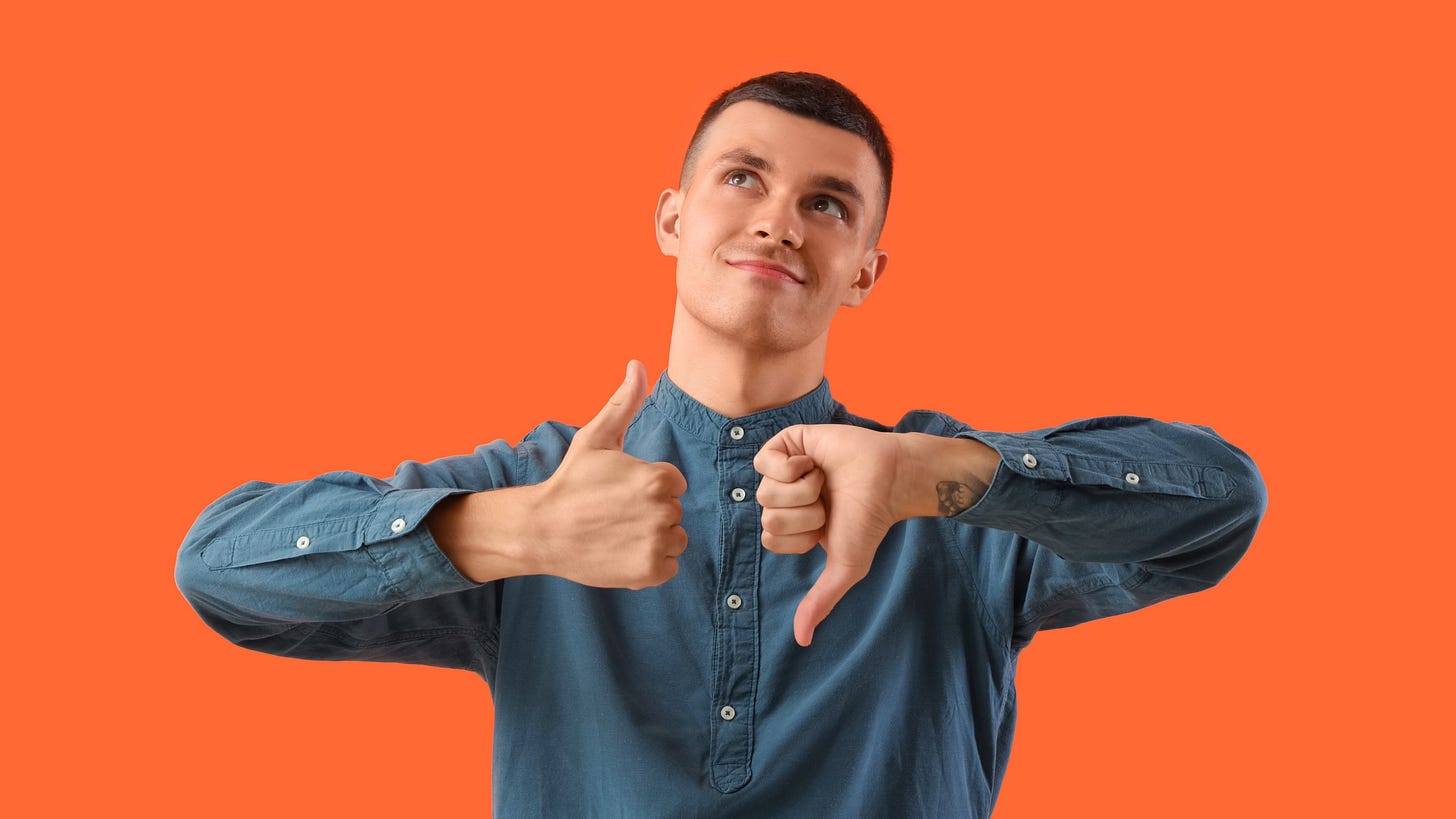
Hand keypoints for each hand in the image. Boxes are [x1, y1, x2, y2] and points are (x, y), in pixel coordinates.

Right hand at [527, 360, 688, 588]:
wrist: (541, 530)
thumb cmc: (571, 482)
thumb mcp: (596, 438)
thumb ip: (624, 403)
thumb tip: (637, 365)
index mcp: (658, 478)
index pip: (673, 483)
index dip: (648, 486)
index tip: (620, 491)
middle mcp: (663, 511)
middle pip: (673, 511)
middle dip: (650, 512)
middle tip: (614, 513)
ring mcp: (657, 544)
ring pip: (674, 539)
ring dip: (653, 539)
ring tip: (618, 533)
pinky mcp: (650, 572)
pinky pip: (669, 566)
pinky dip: (649, 564)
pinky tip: (621, 552)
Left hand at [754, 425, 912, 645]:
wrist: (889, 479)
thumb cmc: (870, 520)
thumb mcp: (846, 567)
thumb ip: (821, 600)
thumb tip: (802, 641)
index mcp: (793, 525)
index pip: (770, 538)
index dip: (798, 536)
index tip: (826, 526)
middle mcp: (785, 497)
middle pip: (767, 516)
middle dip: (803, 514)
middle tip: (828, 501)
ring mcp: (784, 469)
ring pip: (765, 491)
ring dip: (802, 490)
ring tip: (825, 481)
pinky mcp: (788, 442)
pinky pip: (765, 460)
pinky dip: (792, 466)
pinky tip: (814, 463)